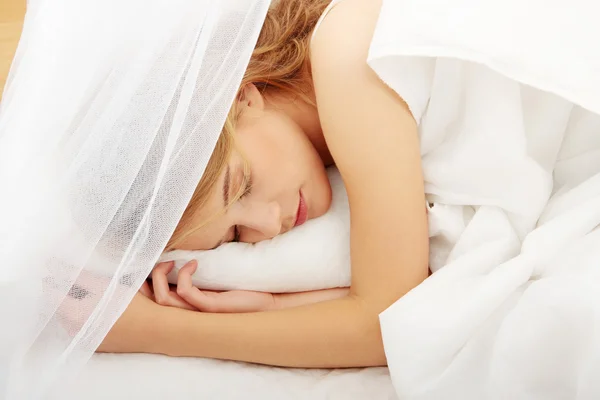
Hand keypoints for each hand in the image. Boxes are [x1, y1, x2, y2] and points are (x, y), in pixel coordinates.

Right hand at [143, 261, 277, 312]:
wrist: (267, 302)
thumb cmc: (242, 291)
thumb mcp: (215, 281)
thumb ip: (200, 276)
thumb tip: (188, 253)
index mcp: (187, 307)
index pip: (156, 299)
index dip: (143, 285)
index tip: (146, 263)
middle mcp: (188, 312)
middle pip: (153, 301)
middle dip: (144, 281)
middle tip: (156, 260)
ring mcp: (197, 312)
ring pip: (164, 299)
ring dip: (161, 276)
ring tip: (172, 260)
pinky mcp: (209, 307)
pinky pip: (186, 292)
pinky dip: (185, 275)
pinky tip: (194, 263)